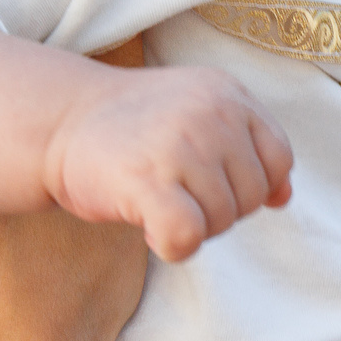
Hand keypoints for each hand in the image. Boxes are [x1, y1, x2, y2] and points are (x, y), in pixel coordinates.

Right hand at [44, 65, 296, 261]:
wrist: (57, 122)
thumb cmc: (132, 129)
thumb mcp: (199, 118)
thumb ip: (246, 150)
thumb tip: (283, 197)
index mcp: (227, 94)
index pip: (278, 160)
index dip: (251, 185)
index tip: (210, 183)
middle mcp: (210, 113)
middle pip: (251, 196)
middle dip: (218, 209)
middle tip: (173, 191)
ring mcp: (179, 145)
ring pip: (222, 221)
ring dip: (192, 227)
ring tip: (155, 200)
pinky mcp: (147, 180)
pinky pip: (188, 237)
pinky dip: (172, 246)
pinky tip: (149, 228)